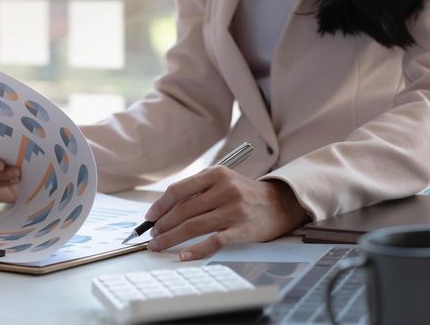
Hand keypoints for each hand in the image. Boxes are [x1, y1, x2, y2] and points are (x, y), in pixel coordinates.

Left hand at [144, 166, 308, 260]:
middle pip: (183, 211)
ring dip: (171, 238)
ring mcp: (233, 210)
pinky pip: (213, 242)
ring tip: (159, 245)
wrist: (279, 203)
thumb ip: (197, 191)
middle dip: (163, 225)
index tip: (149, 217)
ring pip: (193, 226)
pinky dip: (196, 250)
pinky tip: (183, 255)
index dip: (159, 206)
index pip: (178, 190)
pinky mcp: (241, 230)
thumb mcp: (222, 181)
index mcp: (216, 174)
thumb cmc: (244, 193)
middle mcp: (224, 190)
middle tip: (153, 235)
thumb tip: (164, 210)